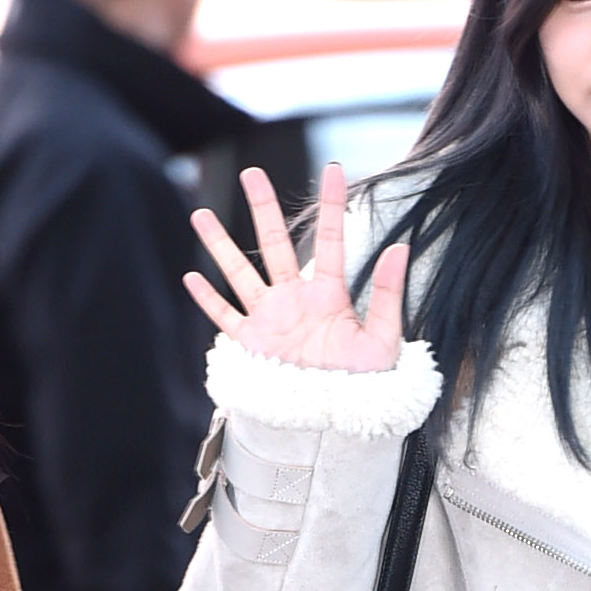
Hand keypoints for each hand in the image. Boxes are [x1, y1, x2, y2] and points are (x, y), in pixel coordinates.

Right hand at [183, 162, 407, 372]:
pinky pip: (225, 317)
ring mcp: (270, 320)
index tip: (333, 169)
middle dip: (263, 209)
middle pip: (275, 244)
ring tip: (201, 214)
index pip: (331, 241)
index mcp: (330, 295)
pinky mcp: (252, 345)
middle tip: (251, 173)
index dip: (332, 206)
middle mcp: (296, 300)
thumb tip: (399, 247)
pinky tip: (190, 276)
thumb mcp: (383, 339)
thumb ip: (387, 294)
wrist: (338, 421)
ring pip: (240, 273)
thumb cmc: (366, 384)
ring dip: (220, 245)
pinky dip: (207, 299)